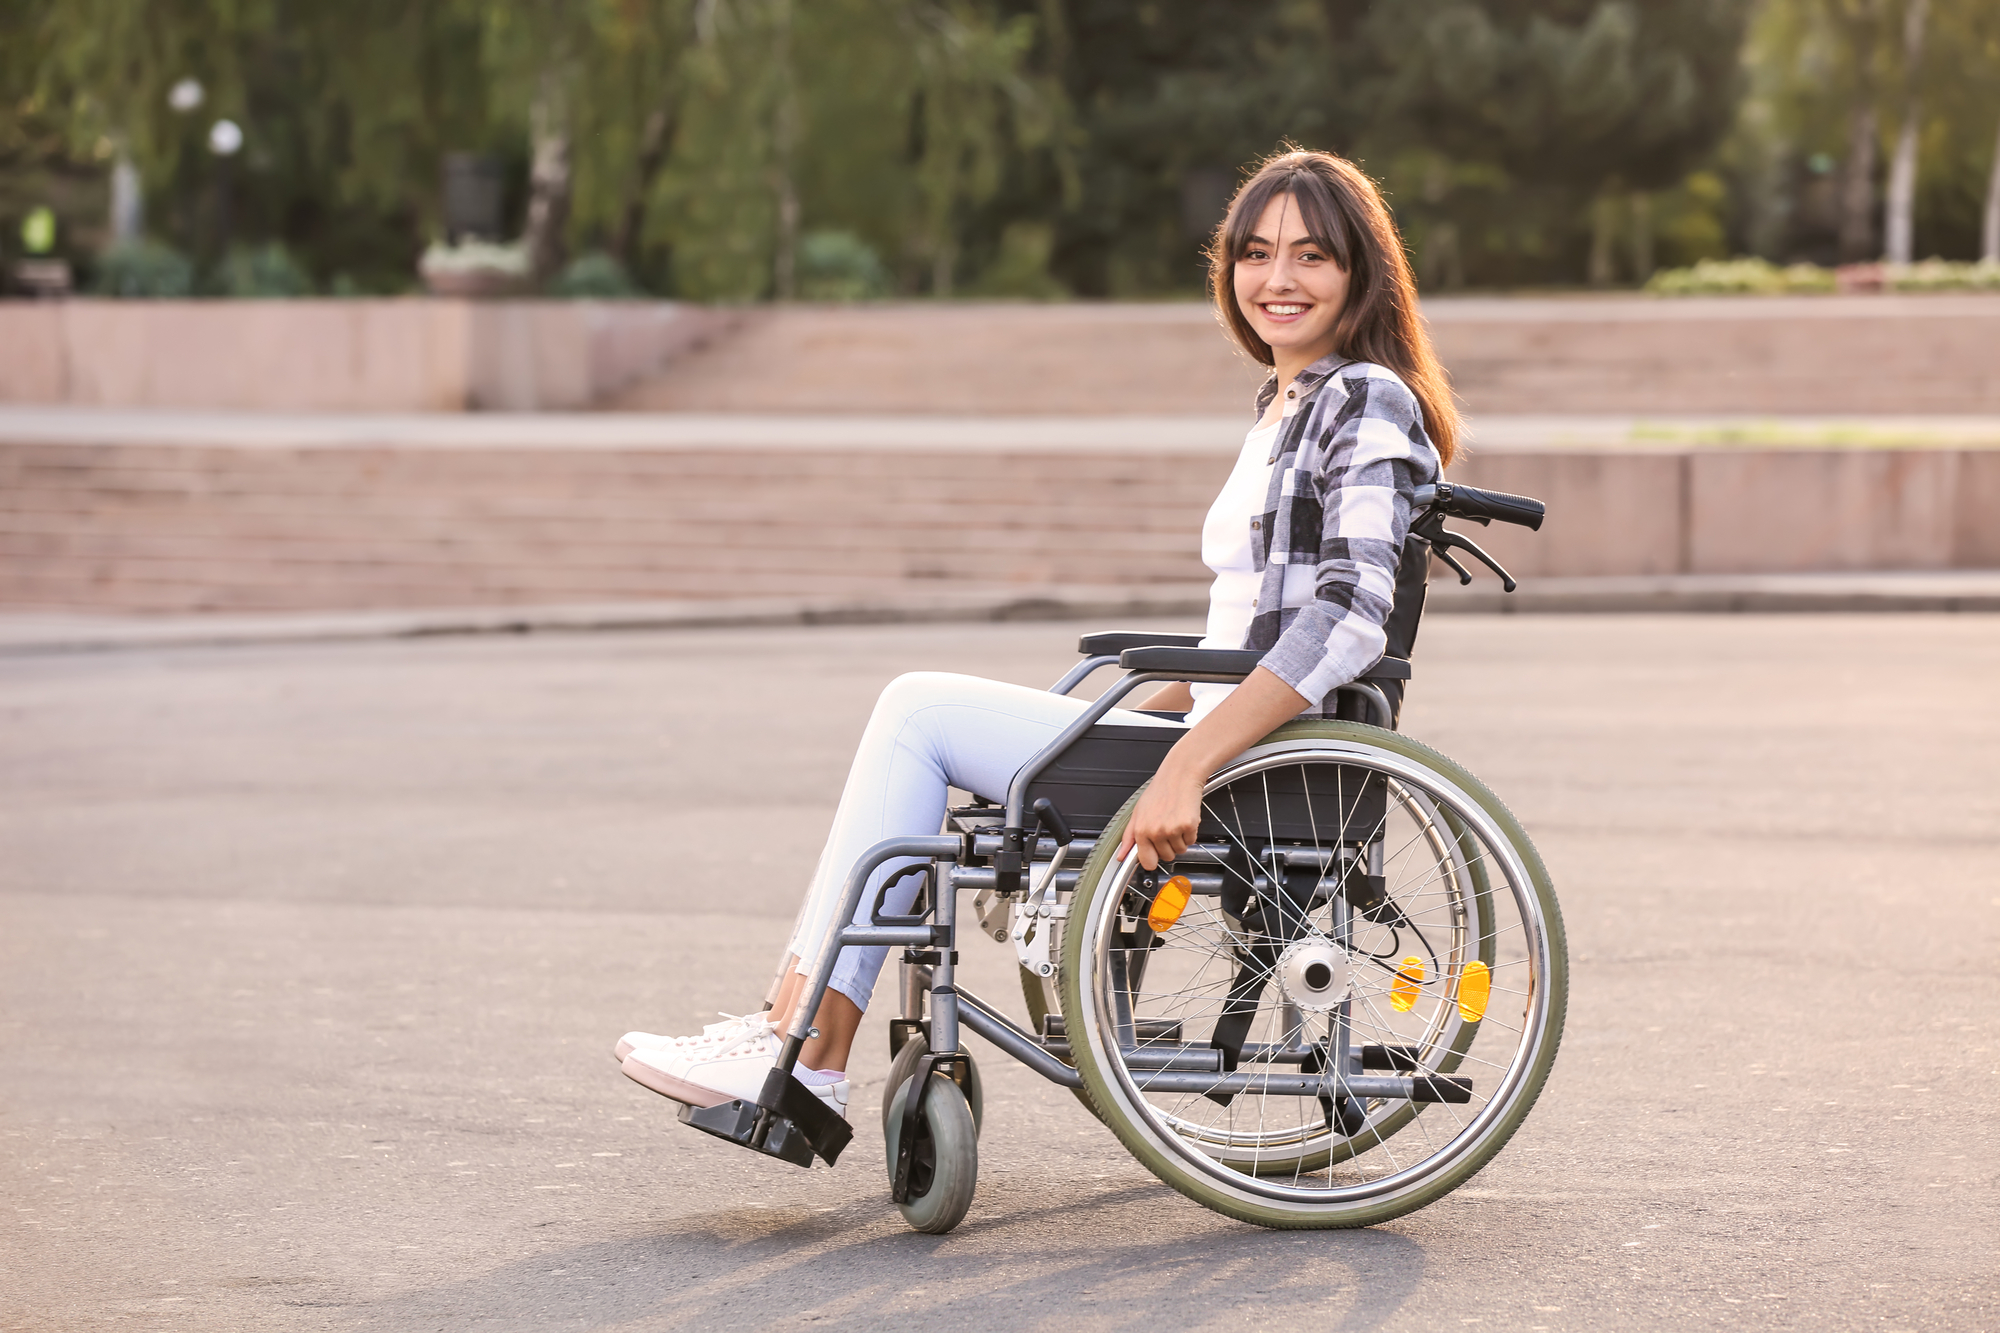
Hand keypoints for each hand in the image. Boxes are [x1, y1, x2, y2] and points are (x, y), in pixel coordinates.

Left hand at [1118, 755, 1203, 870]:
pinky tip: (1184, 819)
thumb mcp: (1138, 813)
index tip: (1155, 853)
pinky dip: (1190, 833)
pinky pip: (1192, 841)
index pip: (1147, 862)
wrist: (1179, 776)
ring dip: (1180, 839)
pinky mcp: (1189, 826)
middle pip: (1167, 857)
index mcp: (1141, 830)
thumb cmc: (1160, 792)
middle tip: (1167, 828)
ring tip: (1175, 821)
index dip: (1153, 859)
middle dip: (1169, 846)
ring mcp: (1173, 830)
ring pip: (1180, 850)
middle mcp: (1156, 832)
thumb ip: (1128, 837)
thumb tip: (1121, 855)